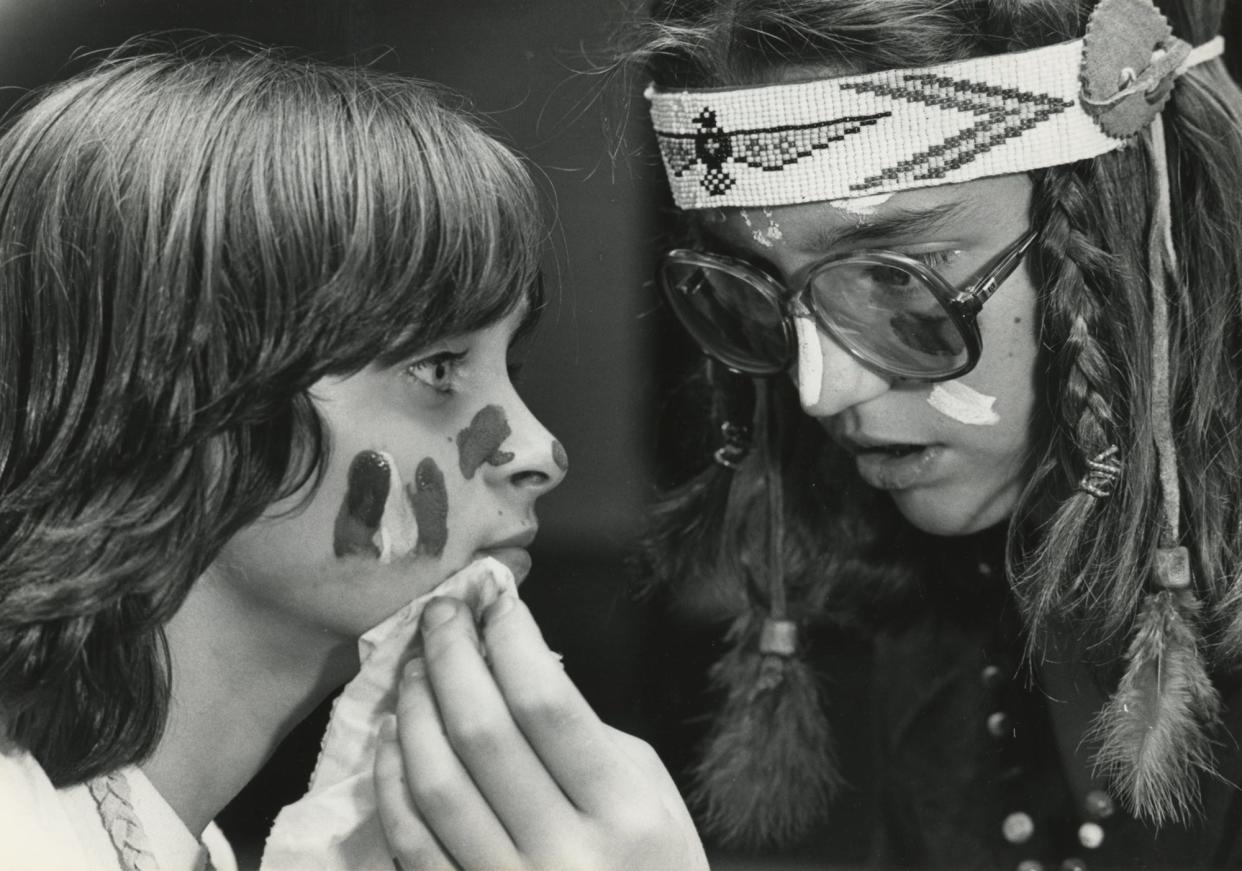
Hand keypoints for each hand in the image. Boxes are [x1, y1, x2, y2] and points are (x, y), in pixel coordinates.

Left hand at [373, 592, 708, 870]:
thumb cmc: (653, 865)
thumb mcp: (650, 792)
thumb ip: (587, 734)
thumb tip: (511, 664)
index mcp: (625, 813)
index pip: (547, 704)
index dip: (510, 638)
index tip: (493, 598)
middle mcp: (566, 856)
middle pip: (483, 734)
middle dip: (453, 657)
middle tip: (442, 612)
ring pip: (437, 784)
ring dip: (415, 710)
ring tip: (413, 666)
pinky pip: (411, 841)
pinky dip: (392, 780)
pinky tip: (392, 735)